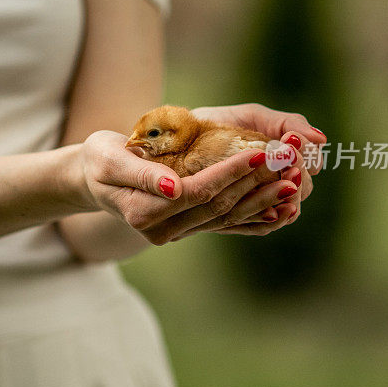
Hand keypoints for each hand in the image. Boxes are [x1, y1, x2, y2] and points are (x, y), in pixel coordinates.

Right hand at [74, 130, 298, 244]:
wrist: (93, 180)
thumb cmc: (99, 161)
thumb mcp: (109, 158)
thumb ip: (141, 173)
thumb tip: (174, 188)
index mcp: (144, 213)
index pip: (198, 192)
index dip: (231, 173)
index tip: (261, 153)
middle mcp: (162, 231)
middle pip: (219, 208)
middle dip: (256, 185)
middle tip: (290, 164)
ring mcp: (176, 234)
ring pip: (228, 218)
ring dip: (263, 200)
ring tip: (294, 181)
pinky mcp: (187, 229)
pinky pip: (226, 225)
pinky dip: (255, 214)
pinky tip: (281, 204)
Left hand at [191, 103, 326, 230]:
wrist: (175, 140)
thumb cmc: (217, 124)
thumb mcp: (252, 116)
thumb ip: (287, 122)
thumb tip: (322, 138)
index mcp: (283, 159)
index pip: (309, 164)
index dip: (304, 156)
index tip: (290, 142)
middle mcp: (275, 183)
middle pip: (301, 189)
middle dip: (297, 178)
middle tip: (288, 167)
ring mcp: (258, 202)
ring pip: (285, 210)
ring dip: (287, 199)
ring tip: (283, 186)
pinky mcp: (237, 218)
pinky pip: (260, 226)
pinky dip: (270, 220)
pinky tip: (272, 212)